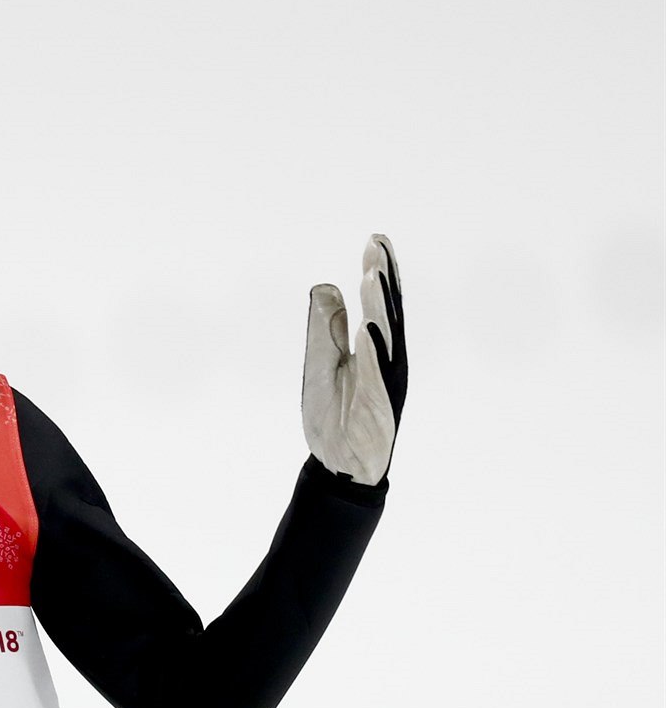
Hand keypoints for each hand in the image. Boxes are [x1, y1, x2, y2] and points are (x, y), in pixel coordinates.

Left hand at [301, 233, 407, 485]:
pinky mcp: (378, 405)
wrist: (336, 466)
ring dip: (379, 306)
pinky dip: (373, 349)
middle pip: (386, 313)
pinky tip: (368, 326)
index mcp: (373, 350)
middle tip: (378, 243)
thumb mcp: (321, 363)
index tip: (375, 241)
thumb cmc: (333, 417)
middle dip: (383, 279)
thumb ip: (325, 328)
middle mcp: (385, 361)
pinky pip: (376, 373)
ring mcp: (384, 382)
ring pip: (384, 337)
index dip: (378, 274)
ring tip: (373, 274)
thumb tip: (327, 287)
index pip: (377, 305)